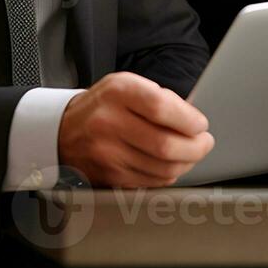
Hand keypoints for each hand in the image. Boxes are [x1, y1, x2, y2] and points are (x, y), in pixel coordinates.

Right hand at [58, 72, 213, 187]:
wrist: (63, 131)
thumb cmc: (103, 105)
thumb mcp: (125, 85)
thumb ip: (158, 97)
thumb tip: (193, 118)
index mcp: (118, 93)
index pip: (161, 108)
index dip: (189, 120)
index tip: (201, 124)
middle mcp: (109, 123)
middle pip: (165, 144)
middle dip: (195, 147)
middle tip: (205, 143)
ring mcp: (107, 154)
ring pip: (162, 168)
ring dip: (186, 163)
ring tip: (191, 153)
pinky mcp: (109, 177)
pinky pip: (151, 182)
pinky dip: (168, 175)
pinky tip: (172, 165)